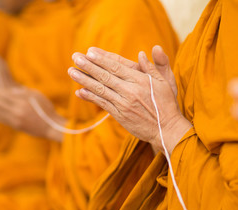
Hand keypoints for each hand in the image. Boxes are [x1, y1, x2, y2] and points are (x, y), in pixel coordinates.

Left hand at [0, 86, 65, 141]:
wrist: (51, 126)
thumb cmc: (46, 109)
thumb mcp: (38, 96)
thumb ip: (24, 92)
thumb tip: (10, 90)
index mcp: (23, 101)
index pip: (5, 95)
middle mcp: (18, 110)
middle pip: (0, 103)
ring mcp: (17, 119)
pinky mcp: (17, 126)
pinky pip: (3, 121)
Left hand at [68, 46, 190, 153]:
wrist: (166, 130)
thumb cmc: (166, 104)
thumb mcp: (165, 82)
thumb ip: (153, 67)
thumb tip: (141, 53)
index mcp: (141, 80)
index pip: (117, 67)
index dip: (101, 59)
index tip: (89, 52)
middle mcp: (130, 91)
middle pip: (105, 76)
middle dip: (88, 66)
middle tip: (75, 57)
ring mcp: (123, 104)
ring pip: (100, 90)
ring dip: (84, 80)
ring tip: (71, 71)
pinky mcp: (119, 115)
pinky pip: (102, 104)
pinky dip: (90, 97)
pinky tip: (79, 91)